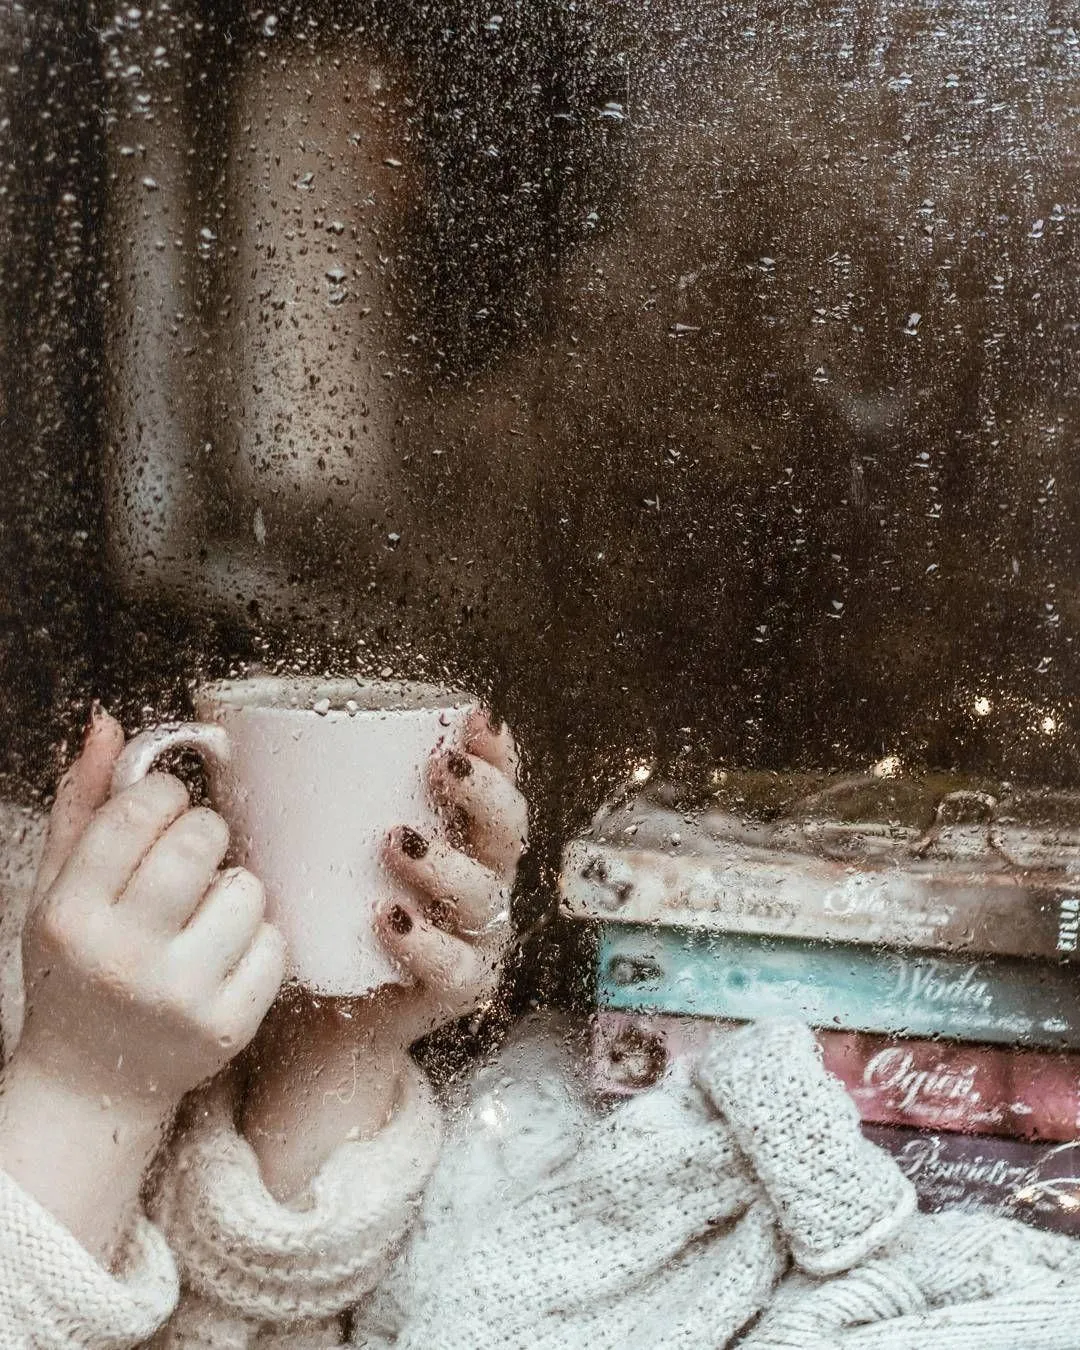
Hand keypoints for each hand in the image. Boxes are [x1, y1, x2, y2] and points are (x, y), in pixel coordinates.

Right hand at [0, 708, 284, 1261]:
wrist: (88, 1087)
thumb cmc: (76, 972)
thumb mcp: (55, 890)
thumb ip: (82, 805)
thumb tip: (108, 724)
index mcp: (69, 915)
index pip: (138, 812)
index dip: (163, 794)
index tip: (165, 807)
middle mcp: (120, 957)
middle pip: (202, 840)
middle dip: (206, 833)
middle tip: (194, 856)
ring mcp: (178, 996)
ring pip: (248, 888)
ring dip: (235, 889)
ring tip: (204, 914)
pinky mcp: (228, 1027)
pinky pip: (275, 944)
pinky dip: (258, 941)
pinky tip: (226, 956)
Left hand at [240, 711, 526, 1200]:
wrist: (315, 1014)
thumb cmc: (319, 910)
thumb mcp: (316, 848)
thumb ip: (294, 795)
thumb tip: (224, 732)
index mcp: (459, 838)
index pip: (496, 785)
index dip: (496, 752)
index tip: (472, 718)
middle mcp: (479, 883)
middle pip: (507, 833)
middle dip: (483, 795)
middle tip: (441, 769)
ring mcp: (472, 939)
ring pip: (483, 897)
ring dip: (445, 864)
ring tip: (396, 842)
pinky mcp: (450, 990)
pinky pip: (453, 967)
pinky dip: (425, 943)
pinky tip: (389, 919)